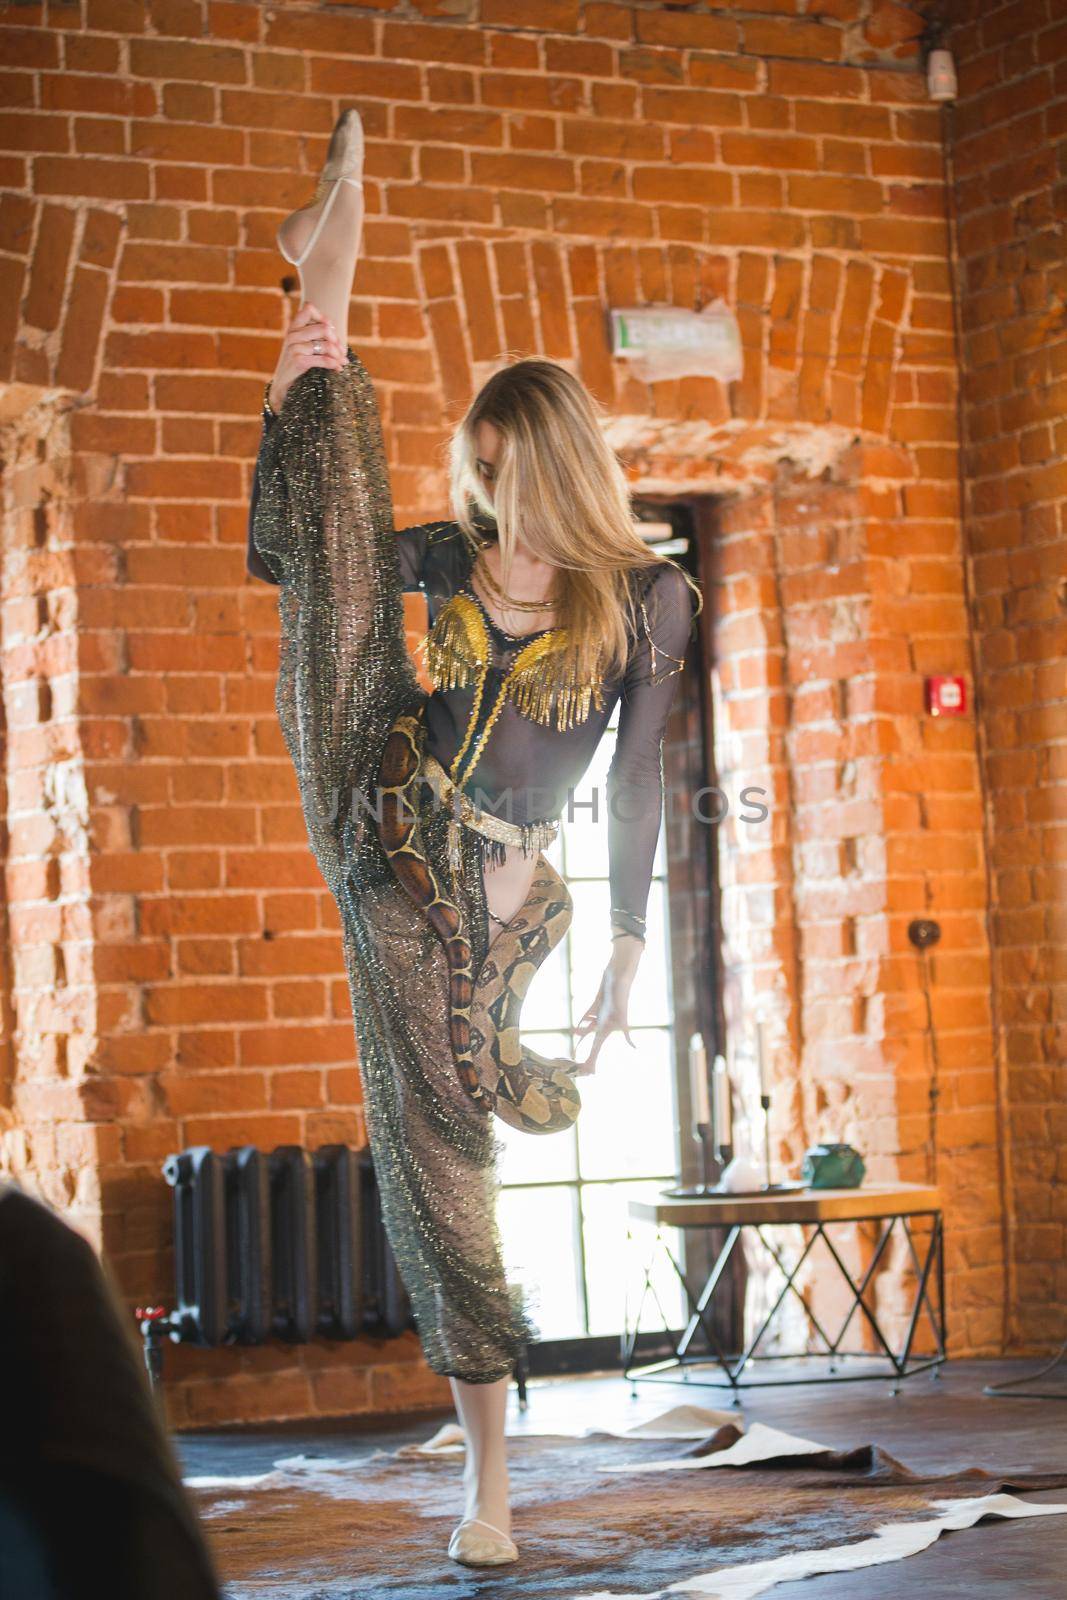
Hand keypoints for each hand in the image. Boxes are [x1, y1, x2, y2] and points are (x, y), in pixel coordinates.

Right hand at [268, 302, 345, 412]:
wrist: (283, 385)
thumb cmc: (296, 365)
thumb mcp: (302, 347)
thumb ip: (314, 337)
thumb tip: (338, 338)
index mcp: (293, 328)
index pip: (308, 309)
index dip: (323, 317)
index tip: (331, 330)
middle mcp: (292, 335)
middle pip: (323, 328)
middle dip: (337, 341)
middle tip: (342, 352)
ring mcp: (294, 347)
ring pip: (326, 345)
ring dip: (338, 355)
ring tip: (343, 362)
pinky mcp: (299, 361)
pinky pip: (324, 359)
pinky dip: (334, 364)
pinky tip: (338, 368)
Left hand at [574, 935, 643, 1076]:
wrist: (621, 971)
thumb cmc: (622, 988)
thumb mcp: (622, 1010)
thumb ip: (626, 1029)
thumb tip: (634, 1047)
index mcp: (607, 1027)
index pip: (597, 1047)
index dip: (592, 1060)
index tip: (588, 1073)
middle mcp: (605, 1021)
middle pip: (594, 1043)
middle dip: (588, 1056)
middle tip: (581, 1070)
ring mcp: (601, 1012)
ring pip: (589, 1028)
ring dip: (582, 1037)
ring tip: (574, 1047)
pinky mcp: (597, 1001)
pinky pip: (588, 1014)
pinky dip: (584, 1021)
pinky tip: (578, 1026)